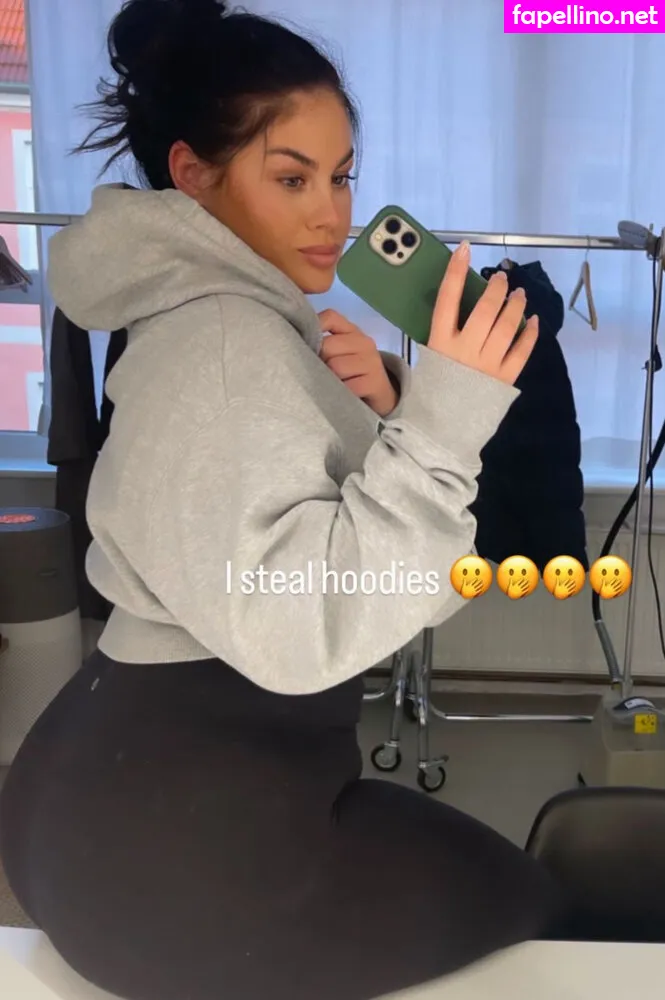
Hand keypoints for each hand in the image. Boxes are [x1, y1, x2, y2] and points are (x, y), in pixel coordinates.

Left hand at [318, 310, 397, 416]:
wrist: (381, 397)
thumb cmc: (352, 373)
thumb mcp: (339, 353)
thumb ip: (323, 340)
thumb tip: (295, 337)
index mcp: (353, 331)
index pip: (330, 317)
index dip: (314, 328)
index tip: (308, 345)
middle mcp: (364, 342)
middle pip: (327, 345)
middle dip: (319, 360)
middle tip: (322, 371)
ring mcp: (371, 362)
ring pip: (335, 366)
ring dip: (329, 378)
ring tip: (332, 384)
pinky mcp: (374, 383)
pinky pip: (346, 386)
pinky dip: (339, 393)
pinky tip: (341, 394)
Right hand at [428, 242, 538, 384]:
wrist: (442, 428)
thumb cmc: (433, 390)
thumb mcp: (429, 358)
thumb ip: (443, 334)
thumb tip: (460, 309)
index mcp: (440, 342)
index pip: (447, 299)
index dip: (456, 271)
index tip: (465, 249)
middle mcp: (465, 349)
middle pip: (486, 308)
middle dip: (497, 287)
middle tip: (502, 278)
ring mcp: (487, 364)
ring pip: (507, 325)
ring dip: (516, 305)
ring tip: (519, 295)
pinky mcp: (504, 377)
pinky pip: (522, 350)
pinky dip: (530, 333)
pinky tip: (535, 321)